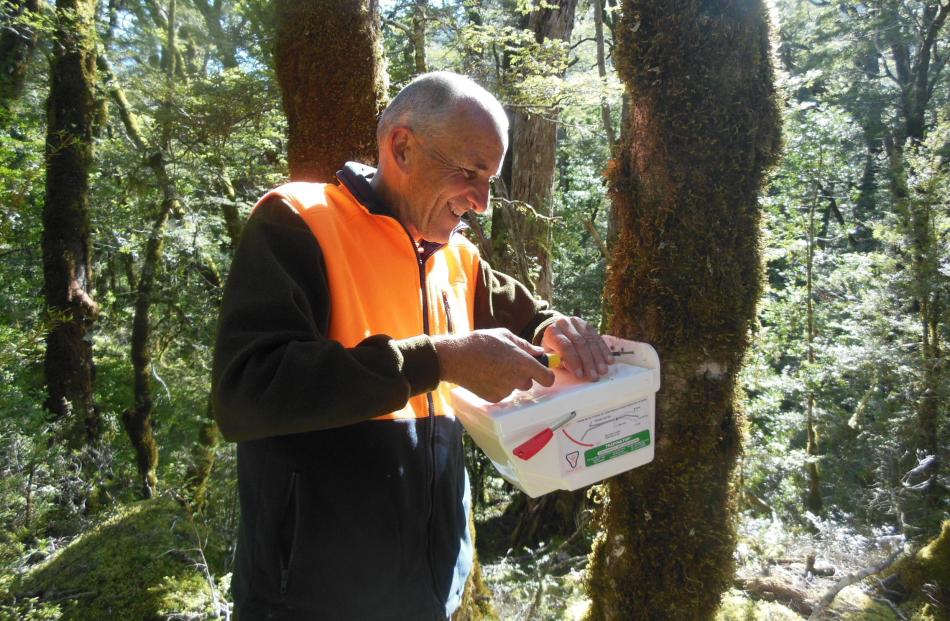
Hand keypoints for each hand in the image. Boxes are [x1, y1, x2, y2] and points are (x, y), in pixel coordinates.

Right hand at [433, 328, 554, 401]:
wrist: (455, 358)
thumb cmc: (480, 343)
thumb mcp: (504, 336)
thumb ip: (525, 345)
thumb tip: (538, 352)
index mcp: (523, 363)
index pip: (547, 378)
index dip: (546, 375)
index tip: (541, 371)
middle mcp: (517, 380)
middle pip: (530, 383)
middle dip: (523, 375)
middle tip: (508, 364)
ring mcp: (505, 391)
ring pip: (515, 387)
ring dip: (510, 380)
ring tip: (494, 368)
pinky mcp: (494, 398)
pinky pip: (502, 393)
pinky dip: (498, 386)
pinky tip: (486, 375)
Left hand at [541, 316, 611, 380]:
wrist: (557, 332)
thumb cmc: (553, 349)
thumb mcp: (551, 357)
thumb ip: (560, 362)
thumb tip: (573, 370)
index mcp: (552, 332)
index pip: (565, 346)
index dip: (574, 361)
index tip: (580, 375)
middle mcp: (565, 324)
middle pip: (580, 343)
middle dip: (588, 362)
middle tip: (594, 376)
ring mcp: (577, 323)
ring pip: (590, 340)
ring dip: (598, 358)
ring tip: (602, 371)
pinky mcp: (588, 325)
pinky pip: (598, 338)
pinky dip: (604, 350)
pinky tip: (609, 360)